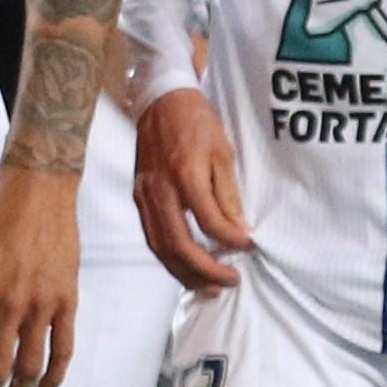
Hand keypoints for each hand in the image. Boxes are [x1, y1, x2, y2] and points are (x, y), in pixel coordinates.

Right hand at [134, 86, 249, 293]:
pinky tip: (185, 266)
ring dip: (185, 272)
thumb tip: (238, 229)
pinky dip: (169, 257)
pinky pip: (152, 236)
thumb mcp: (222, 152)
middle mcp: (160, 190)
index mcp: (185, 175)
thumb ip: (228, 194)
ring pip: (161, 248)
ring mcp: (145, 195)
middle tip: (229, 281)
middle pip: (179, 245)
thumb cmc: (196, 122)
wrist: (161, 100)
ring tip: (208, 286)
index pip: (210, 222)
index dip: (231, 241)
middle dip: (206, 270)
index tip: (248, 247)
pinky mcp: (138, 197)